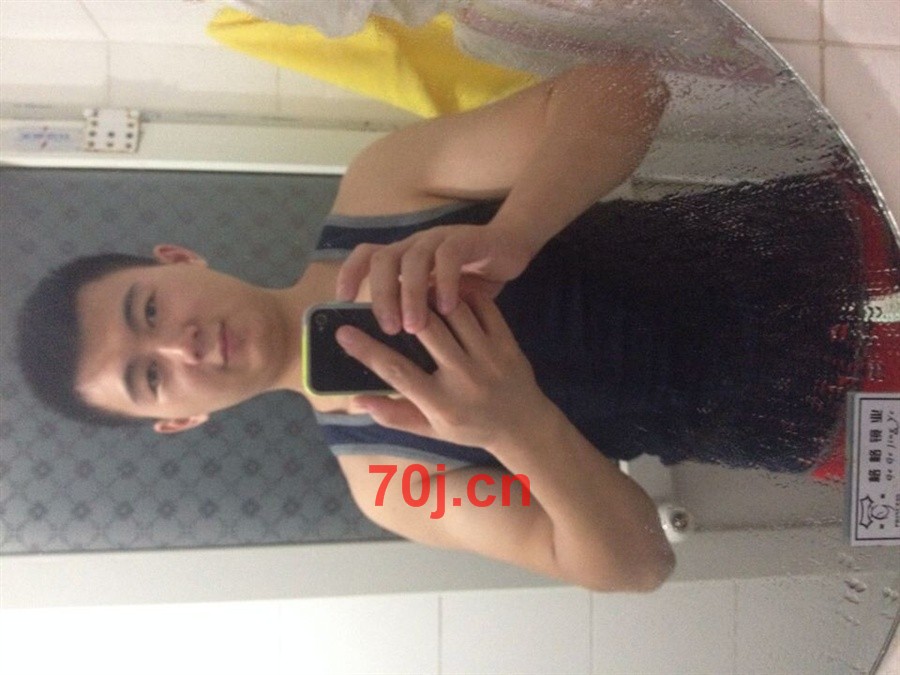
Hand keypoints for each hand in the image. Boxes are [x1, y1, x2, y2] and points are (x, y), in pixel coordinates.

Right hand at [335, 293, 549, 449]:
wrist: (524, 428)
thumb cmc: (469, 428)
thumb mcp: (430, 430)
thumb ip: (393, 414)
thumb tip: (355, 401)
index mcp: (441, 404)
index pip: (397, 372)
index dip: (366, 350)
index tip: (343, 332)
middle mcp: (464, 379)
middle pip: (426, 331)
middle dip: (401, 310)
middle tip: (384, 297)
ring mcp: (489, 359)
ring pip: (454, 312)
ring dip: (431, 296)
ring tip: (413, 288)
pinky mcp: (507, 344)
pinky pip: (484, 308)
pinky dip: (464, 293)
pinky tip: (448, 288)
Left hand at [336, 224, 532, 333]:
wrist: (512, 248)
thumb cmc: (472, 282)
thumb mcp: (440, 300)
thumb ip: (420, 315)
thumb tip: (392, 351)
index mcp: (404, 258)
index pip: (367, 255)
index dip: (350, 273)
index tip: (342, 301)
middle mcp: (416, 245)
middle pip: (384, 258)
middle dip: (381, 294)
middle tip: (387, 329)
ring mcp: (440, 240)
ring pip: (413, 258)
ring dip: (410, 293)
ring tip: (414, 327)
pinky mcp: (466, 239)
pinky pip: (449, 256)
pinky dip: (444, 282)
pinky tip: (447, 307)